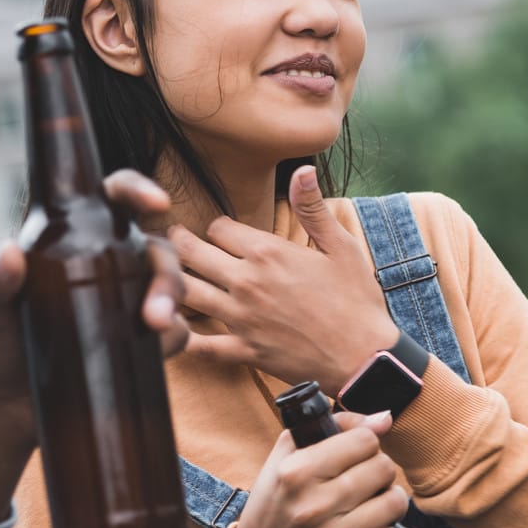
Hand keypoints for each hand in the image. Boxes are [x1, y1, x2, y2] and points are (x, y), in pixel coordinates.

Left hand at [0, 170, 185, 522]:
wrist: (4, 402)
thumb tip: (9, 253)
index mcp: (74, 236)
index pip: (115, 198)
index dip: (139, 191)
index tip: (156, 204)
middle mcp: (109, 262)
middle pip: (157, 251)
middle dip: (167, 276)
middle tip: (155, 316)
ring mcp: (127, 301)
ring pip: (172, 288)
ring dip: (174, 308)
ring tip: (154, 334)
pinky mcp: (138, 340)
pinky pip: (172, 332)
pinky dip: (173, 340)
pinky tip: (156, 356)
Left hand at [175, 168, 397, 393]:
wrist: (365, 357)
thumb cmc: (357, 301)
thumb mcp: (342, 248)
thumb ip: (313, 208)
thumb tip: (303, 170)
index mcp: (269, 253)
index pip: (218, 228)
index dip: (217, 228)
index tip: (218, 233)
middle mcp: (247, 282)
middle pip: (192, 254)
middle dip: (179, 243)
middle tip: (170, 240)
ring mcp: (241, 318)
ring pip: (187, 293)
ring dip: (170, 282)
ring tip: (163, 274)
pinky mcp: (243, 350)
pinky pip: (199, 345)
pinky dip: (180, 337)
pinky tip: (171, 328)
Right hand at [228, 411, 407, 527]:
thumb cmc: (276, 502)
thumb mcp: (287, 456)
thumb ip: (332, 426)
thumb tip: (384, 419)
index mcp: (296, 471)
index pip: (364, 440)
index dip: (366, 444)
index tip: (357, 455)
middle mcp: (311, 506)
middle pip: (383, 469)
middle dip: (380, 471)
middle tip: (367, 480)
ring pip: (392, 505)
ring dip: (389, 502)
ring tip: (374, 504)